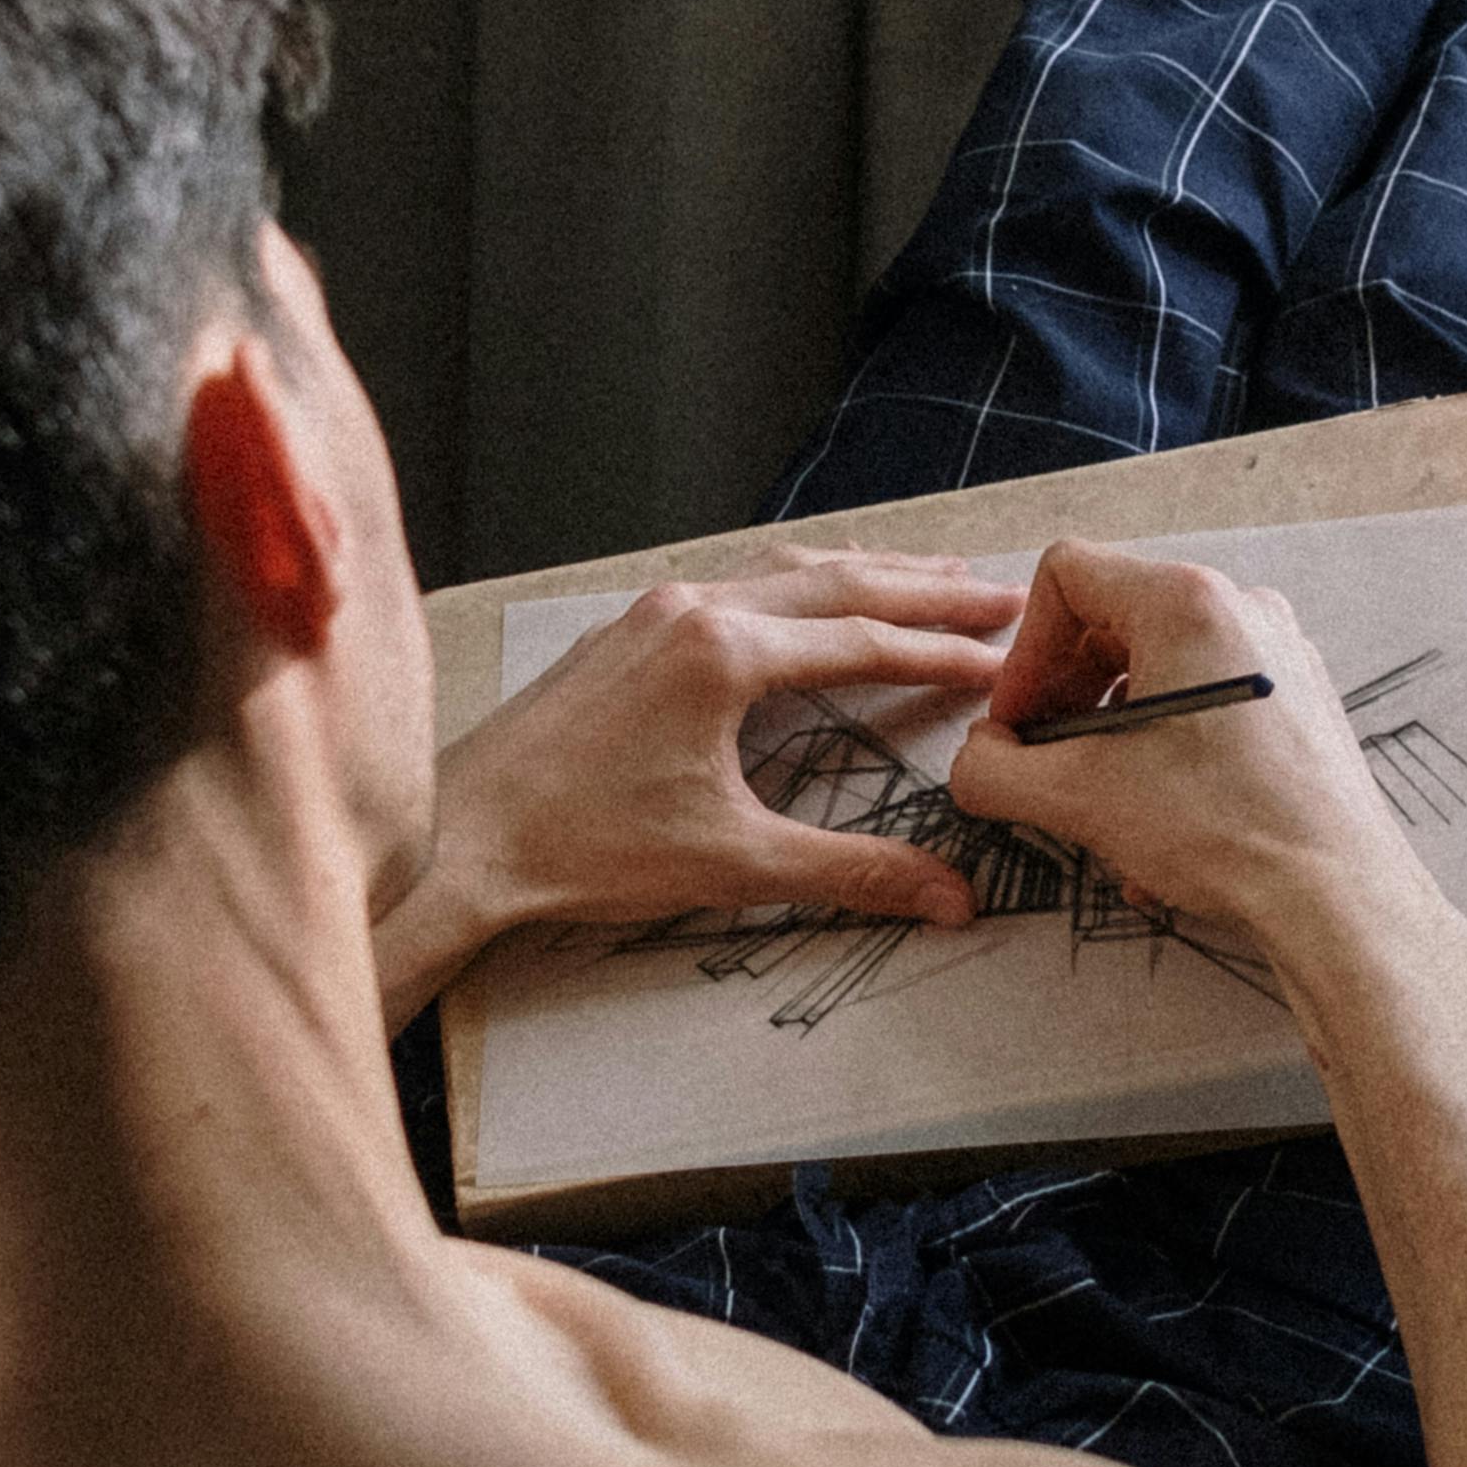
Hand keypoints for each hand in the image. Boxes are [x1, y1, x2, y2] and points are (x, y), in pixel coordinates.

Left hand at [413, 555, 1027, 964]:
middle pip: (835, 580)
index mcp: (724, 653)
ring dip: (861, 573)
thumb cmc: (581, 848)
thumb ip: (851, 873)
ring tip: (928, 578)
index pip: (864, 640)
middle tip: (997, 593)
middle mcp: (690, 610)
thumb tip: (950, 897)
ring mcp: (652, 612)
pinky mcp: (624, 631)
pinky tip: (812, 598)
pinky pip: (734, 581)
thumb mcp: (732, 863)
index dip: (944, 652)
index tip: (1004, 659)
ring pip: (781, 568)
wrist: (462, 838)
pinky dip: (797, 583)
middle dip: (922, 588)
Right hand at [940, 542, 1438, 955]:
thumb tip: (977, 761)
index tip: (1018, 722)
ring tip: (1101, 800)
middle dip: (1064, 695)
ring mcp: (1277, 653)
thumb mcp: (1079, 798)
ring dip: (1109, 732)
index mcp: (1189, 603)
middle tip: (1044, 760)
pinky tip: (1157, 820)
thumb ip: (994, 771)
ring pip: (1157, 667)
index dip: (1023, 653)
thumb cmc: (1231, 831)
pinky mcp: (1297, 698)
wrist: (1336, 895)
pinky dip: (1163, 748)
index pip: (1067, 577)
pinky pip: (1205, 701)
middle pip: (1113, 620)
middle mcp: (1242, 610)